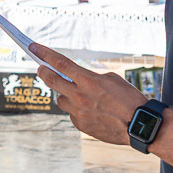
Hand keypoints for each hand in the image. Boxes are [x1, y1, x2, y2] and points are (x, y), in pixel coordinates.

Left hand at [31, 43, 148, 146]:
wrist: (139, 125)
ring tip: (81, 96)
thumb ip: (90, 77)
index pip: (60, 63)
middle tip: (40, 68)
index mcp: (89, 81)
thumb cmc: (129, 100)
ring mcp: (78, 112)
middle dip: (43, 72)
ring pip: (61, 100)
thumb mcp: (112, 79)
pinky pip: (72, 114)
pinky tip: (92, 111)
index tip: (33, 47)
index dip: (44, 54)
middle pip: (52, 80)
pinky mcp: (80, 125)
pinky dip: (77, 110)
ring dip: (65, 95)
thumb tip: (77, 79)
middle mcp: (80, 96)